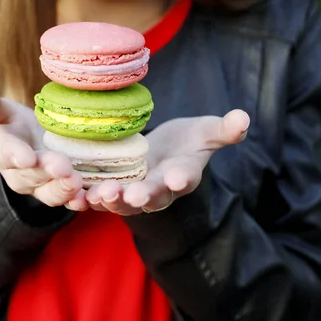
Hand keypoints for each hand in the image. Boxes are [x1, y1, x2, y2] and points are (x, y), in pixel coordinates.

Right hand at [0, 89, 82, 206]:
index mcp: (3, 152)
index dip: (16, 156)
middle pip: (33, 175)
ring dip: (64, 189)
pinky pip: (69, 200)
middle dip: (47, 172)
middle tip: (63, 166)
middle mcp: (20, 175)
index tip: (27, 157)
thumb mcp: (1, 112)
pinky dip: (78, 202)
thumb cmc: (14, 124)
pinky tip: (88, 199)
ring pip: (50, 193)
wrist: (31, 142)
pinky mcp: (61, 192)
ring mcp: (41, 187)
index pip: (7, 154)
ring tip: (77, 182)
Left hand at [66, 110, 249, 214]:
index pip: (185, 178)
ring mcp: (134, 192)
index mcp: (183, 175)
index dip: (182, 178)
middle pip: (152, 196)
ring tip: (101, 194)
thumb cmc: (187, 141)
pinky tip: (76, 196)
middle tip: (135, 195)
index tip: (178, 178)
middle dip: (144, 196)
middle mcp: (159, 189)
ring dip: (112, 199)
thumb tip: (244, 118)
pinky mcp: (113, 188)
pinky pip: (100, 197)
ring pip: (123, 202)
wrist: (163, 152)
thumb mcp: (206, 132)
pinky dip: (88, 199)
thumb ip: (224, 129)